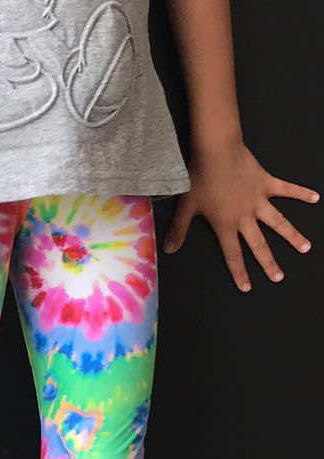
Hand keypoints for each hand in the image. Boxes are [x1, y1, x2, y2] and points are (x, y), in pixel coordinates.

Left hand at [163, 142, 317, 291]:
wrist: (217, 152)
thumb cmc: (199, 179)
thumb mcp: (186, 207)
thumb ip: (178, 231)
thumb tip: (168, 250)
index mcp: (225, 225)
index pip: (233, 255)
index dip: (239, 272)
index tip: (247, 287)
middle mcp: (245, 217)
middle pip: (259, 245)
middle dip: (269, 263)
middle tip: (279, 277)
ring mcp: (259, 200)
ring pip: (279, 222)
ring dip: (292, 235)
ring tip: (305, 248)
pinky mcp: (267, 183)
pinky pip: (287, 189)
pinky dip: (301, 193)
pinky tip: (316, 198)